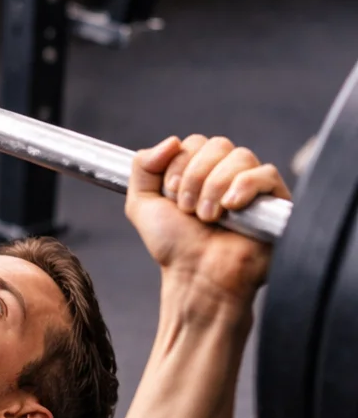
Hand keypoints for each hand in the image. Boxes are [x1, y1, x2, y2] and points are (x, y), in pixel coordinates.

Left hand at [126, 134, 290, 300]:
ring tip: (209, 218)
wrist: (198, 277)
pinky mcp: (275, 201)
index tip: (172, 195)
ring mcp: (252, 186)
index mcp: (200, 171)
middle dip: (195, 176)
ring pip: (240, 156)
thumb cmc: (175, 248)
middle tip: (189, 209)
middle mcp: (227, 174)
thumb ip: (142, 168)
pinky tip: (232, 208)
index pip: (194, 142)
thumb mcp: (142, 205)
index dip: (179, 164)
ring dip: (215, 187)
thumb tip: (171, 140)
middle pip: (218, 144)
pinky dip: (244, 187)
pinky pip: (266, 174)